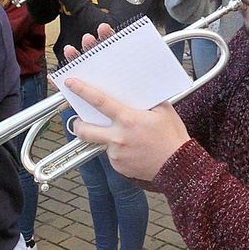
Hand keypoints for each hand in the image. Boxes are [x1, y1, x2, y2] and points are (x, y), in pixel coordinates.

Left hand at [64, 71, 189, 182]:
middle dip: (78, 124)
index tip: (70, 83)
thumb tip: (135, 92)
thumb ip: (147, 100)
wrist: (178, 166)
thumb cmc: (172, 138)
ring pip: (102, 143)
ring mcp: (116, 154)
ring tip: (126, 138)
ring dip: (108, 138)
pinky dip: (120, 151)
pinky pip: (113, 155)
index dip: (82, 91)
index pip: (99, 101)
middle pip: (85, 130)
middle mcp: (118, 137)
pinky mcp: (119, 166)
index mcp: (128, 119)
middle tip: (79, 121)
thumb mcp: (163, 111)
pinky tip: (134, 150)